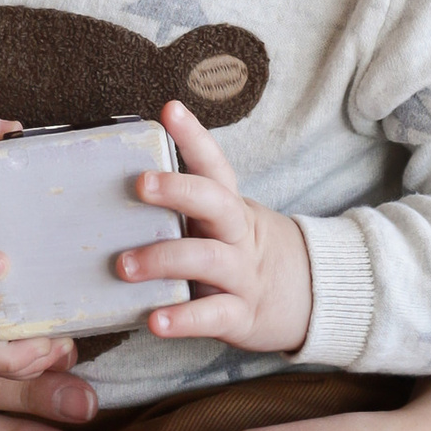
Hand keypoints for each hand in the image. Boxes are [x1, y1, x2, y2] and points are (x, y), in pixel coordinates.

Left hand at [120, 99, 311, 353]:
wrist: (314, 298)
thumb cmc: (247, 256)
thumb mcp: (227, 225)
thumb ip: (188, 210)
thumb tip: (116, 190)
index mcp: (231, 208)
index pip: (215, 165)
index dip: (194, 137)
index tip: (170, 109)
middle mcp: (239, 236)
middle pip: (216, 202)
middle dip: (179, 189)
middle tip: (140, 184)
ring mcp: (243, 275)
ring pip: (209, 258)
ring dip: (164, 259)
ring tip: (125, 266)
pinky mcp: (243, 315)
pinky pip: (213, 315)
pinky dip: (183, 319)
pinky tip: (155, 321)